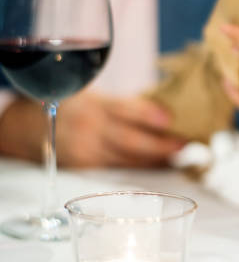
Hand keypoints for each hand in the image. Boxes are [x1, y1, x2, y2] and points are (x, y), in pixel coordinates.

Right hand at [0, 92, 185, 167]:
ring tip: (180, 153)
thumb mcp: (93, 94)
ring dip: (156, 158)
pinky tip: (160, 163)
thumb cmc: (71, 105)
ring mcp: (87, 152)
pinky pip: (120, 167)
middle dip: (161, 144)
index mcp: (93, 105)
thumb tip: (165, 107)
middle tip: (185, 143)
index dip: (149, 114)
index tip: (171, 118)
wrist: (30, 126)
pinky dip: (142, 166)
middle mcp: (89, 130)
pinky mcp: (87, 168)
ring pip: (128, 158)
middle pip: (130, 141)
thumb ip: (122, 103)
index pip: (125, 109)